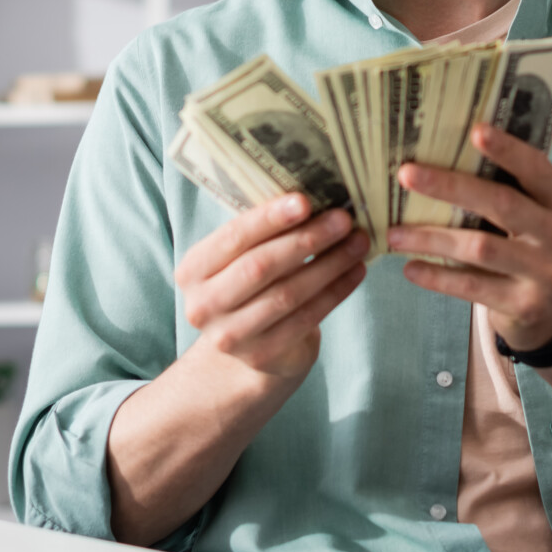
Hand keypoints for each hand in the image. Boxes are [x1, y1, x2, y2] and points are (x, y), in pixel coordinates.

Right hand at [174, 194, 367, 381]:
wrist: (249, 346)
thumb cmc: (251, 284)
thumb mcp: (244, 256)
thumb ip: (266, 232)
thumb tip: (317, 195)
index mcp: (194, 269)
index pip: (234, 237)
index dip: (270, 218)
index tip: (306, 201)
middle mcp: (203, 305)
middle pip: (261, 266)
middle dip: (307, 239)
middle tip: (344, 219)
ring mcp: (230, 336)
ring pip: (288, 294)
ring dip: (330, 265)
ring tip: (358, 243)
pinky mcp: (262, 355)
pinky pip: (306, 318)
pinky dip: (335, 292)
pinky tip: (355, 272)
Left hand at [388, 124, 551, 352]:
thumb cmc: (532, 251)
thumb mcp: (537, 220)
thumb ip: (509, 194)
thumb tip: (444, 159)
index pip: (537, 169)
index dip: (507, 150)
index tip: (474, 131)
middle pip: (501, 203)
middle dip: (450, 186)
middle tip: (406, 174)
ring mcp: (545, 274)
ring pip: (480, 248)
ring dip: (431, 238)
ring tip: (394, 234)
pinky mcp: (524, 305)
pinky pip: (472, 287)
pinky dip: (437, 277)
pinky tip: (410, 268)